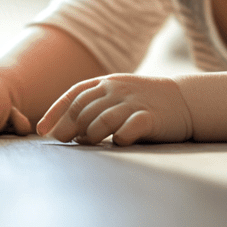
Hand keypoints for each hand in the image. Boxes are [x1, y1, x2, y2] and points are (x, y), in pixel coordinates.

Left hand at [37, 74, 192, 145]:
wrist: (184, 100)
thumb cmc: (143, 102)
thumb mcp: (116, 96)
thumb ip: (92, 108)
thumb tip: (64, 131)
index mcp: (106, 83)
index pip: (74, 95)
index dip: (55, 112)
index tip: (42, 131)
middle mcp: (116, 90)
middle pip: (84, 108)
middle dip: (68, 125)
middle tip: (61, 140)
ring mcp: (133, 103)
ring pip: (102, 118)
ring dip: (90, 133)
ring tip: (88, 143)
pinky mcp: (150, 117)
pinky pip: (130, 127)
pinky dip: (120, 136)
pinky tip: (118, 142)